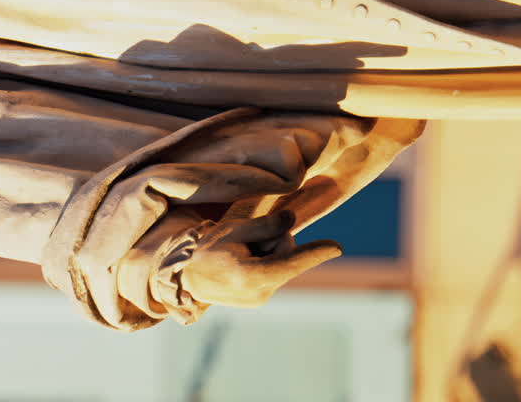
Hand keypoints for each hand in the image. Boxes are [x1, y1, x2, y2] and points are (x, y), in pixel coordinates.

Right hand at [130, 208, 340, 320]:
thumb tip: (292, 219)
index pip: (291, 261)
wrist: (182, 278)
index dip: (316, 253)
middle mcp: (259, 293)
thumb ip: (265, 224)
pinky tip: (239, 261)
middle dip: (275, 240)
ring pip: (281, 264)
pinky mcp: (258, 300)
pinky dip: (263, 262)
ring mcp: (259, 300)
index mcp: (251, 276)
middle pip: (286, 255)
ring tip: (237, 251)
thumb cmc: (204, 250)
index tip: (338, 246)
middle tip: (244, 237)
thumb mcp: (232, 230)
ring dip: (267, 251)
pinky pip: (273, 273)